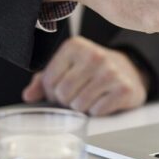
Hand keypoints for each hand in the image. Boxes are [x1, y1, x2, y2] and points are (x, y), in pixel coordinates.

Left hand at [22, 36, 147, 115]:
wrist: (130, 71)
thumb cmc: (93, 71)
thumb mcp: (67, 67)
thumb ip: (44, 80)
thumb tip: (28, 96)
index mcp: (74, 46)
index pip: (48, 81)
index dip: (52, 92)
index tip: (62, 89)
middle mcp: (94, 55)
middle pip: (63, 94)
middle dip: (67, 101)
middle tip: (77, 96)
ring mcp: (111, 72)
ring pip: (79, 105)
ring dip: (82, 108)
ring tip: (91, 97)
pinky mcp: (124, 89)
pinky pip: (97, 111)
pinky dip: (97, 111)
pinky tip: (103, 100)